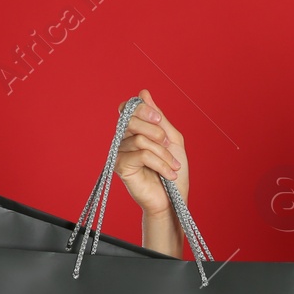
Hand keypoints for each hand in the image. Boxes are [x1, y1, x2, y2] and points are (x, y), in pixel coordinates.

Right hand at [115, 89, 189, 248]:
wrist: (173, 200)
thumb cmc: (173, 172)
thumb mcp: (172, 140)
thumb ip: (159, 118)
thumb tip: (143, 92)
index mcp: (135, 131)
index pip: (128, 109)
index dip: (142, 109)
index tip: (159, 119)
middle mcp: (123, 139)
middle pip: (131, 120)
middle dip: (156, 131)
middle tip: (168, 145)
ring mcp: (120, 153)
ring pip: (140, 139)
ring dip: (163, 153)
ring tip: (173, 166)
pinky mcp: (120, 167)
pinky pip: (141, 154)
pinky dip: (160, 163)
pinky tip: (168, 174)